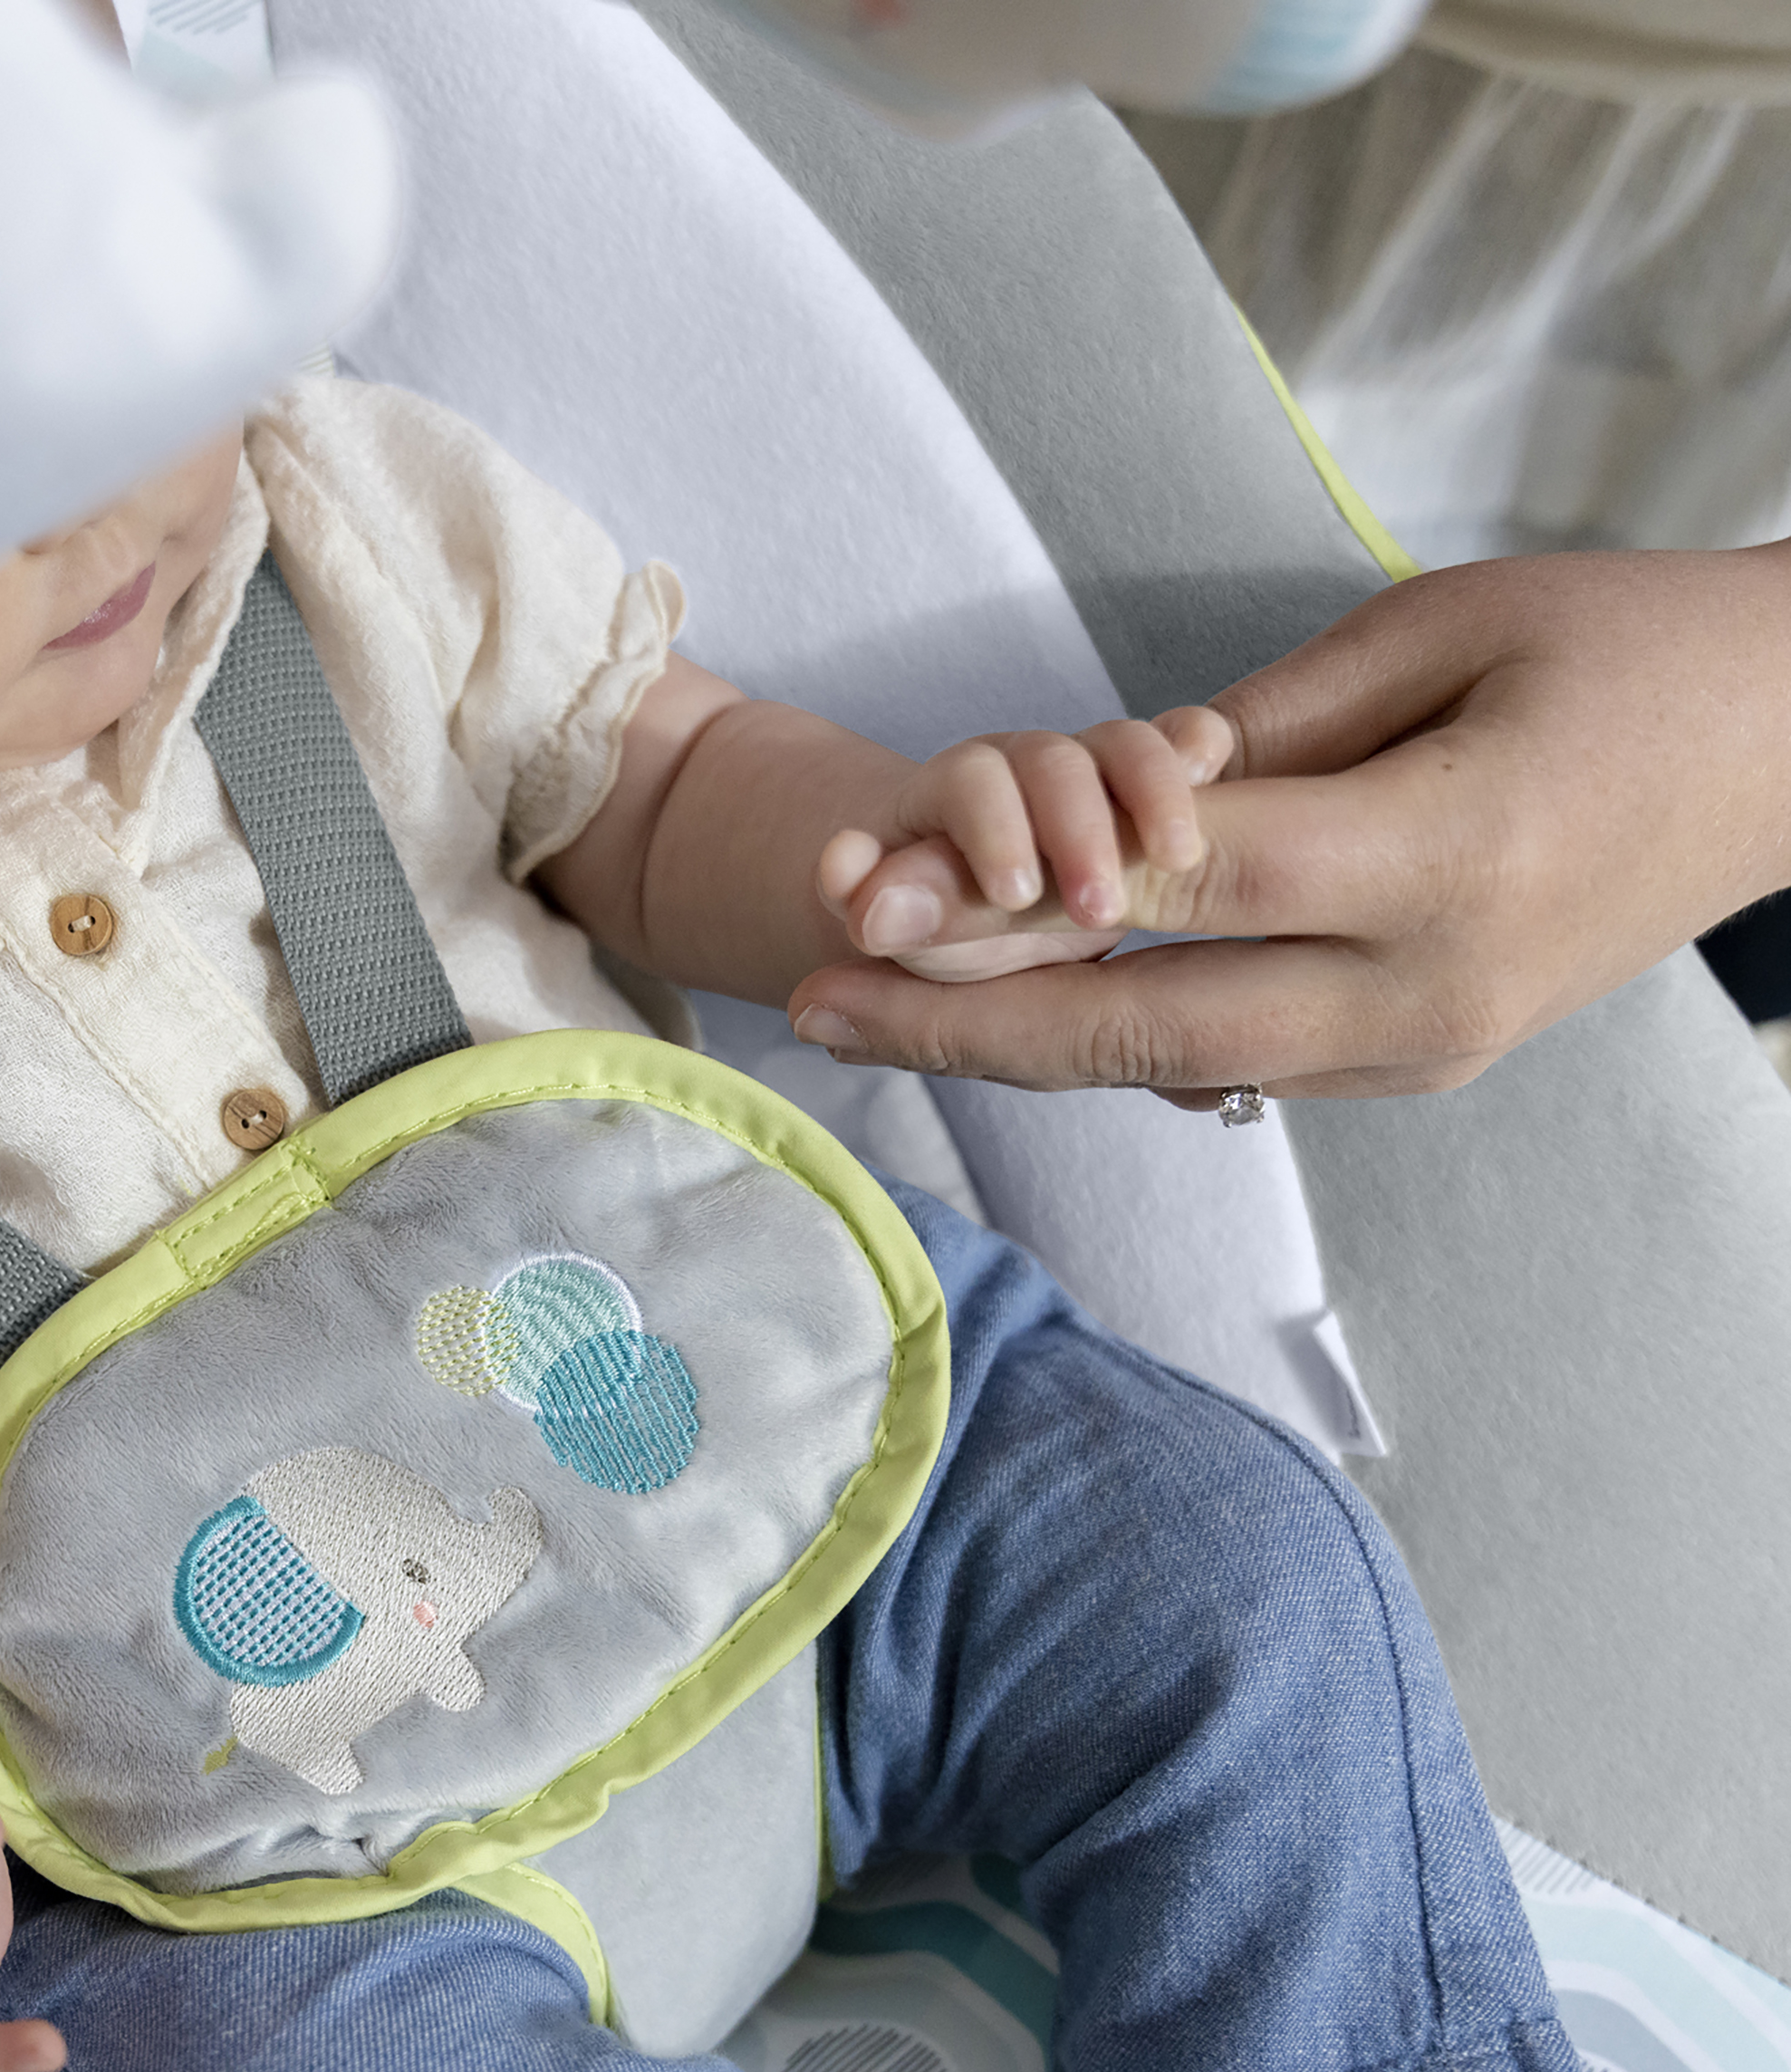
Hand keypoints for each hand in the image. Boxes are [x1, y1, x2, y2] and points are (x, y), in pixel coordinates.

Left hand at [785, 542, 1790, 1100]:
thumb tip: (1096, 797)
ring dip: (1012, 1042)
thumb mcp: (1442, 631)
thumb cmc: (1629, 649)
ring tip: (869, 1014)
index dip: (1010, 898)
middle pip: (1148, 1026)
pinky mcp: (1411, 1068)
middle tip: (814, 1006)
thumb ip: (1262, 736)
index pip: (1188, 890)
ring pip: (1174, 1064)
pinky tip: (998, 1012)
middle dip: (964, 1023)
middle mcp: (1428, 991)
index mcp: (1452, 857)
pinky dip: (1106, 1038)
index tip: (869, 900)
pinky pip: (1230, 1063)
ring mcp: (1420, 1051)